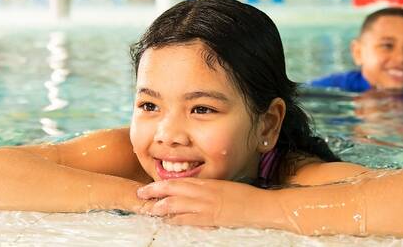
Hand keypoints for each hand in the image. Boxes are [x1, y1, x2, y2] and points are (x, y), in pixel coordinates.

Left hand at [136, 178, 270, 227]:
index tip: (151, 186)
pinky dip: (176, 220)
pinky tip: (168, 222)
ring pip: (177, 204)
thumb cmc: (246, 197)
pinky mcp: (211, 218)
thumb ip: (210, 190)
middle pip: (173, 189)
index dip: (163, 183)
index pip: (180, 181)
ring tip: (148, 208)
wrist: (261, 206)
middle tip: (140, 194)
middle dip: (155, 191)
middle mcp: (204, 192)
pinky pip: (189, 219)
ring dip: (161, 206)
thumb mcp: (225, 188)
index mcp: (208, 183)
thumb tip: (197, 193)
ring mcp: (207, 205)